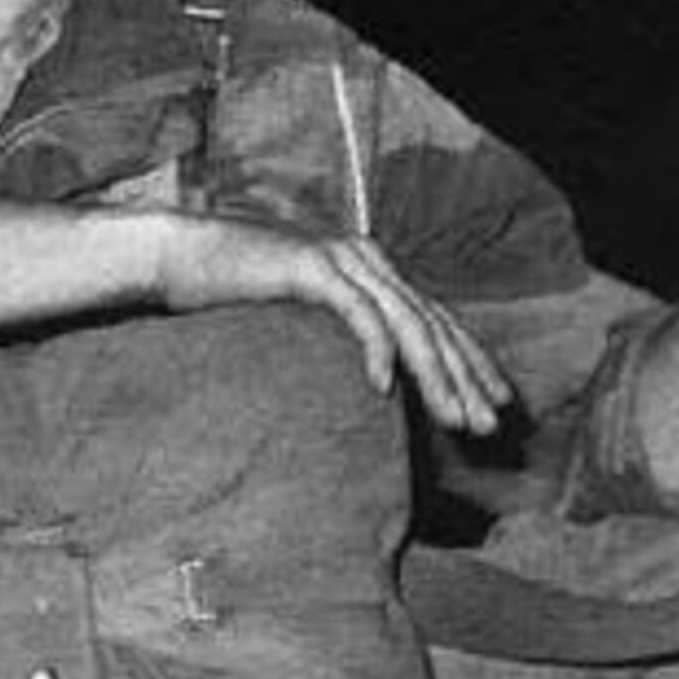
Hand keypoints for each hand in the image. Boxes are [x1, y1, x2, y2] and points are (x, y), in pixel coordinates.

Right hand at [152, 213, 511, 432]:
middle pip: (434, 324)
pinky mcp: (311, 267)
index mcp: (373, 269)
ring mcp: (342, 259)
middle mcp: (368, 259)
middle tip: (490, 425)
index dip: (472, 362)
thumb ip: (345, 331)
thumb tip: (380, 378)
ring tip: (455, 418)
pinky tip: (385, 389)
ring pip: (408, 323)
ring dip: (437, 375)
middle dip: (467, 378)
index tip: (497, 403)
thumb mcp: (305, 317)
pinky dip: (377, 350)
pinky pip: (358, 313)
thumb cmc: (238, 291)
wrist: (181, 253)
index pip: (438, 319)